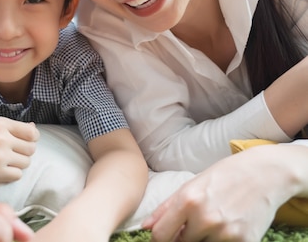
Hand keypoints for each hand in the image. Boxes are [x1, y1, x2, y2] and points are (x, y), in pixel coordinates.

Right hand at [0, 117, 38, 181]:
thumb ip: (13, 128)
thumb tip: (34, 128)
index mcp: (0, 123)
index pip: (32, 133)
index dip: (32, 139)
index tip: (24, 142)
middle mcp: (1, 138)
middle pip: (31, 149)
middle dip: (24, 152)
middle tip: (11, 153)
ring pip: (26, 162)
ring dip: (18, 163)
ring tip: (4, 160)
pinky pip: (18, 175)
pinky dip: (11, 174)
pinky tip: (0, 169)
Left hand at [143, 146, 291, 241]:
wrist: (264, 174)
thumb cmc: (223, 176)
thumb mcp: (191, 185)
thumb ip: (166, 208)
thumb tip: (145, 227)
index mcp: (188, 201)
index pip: (161, 235)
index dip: (160, 239)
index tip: (165, 237)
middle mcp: (205, 218)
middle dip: (184, 237)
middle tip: (196, 223)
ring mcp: (226, 232)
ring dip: (205, 239)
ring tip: (215, 220)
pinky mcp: (245, 241)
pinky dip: (223, 241)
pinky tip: (229, 226)